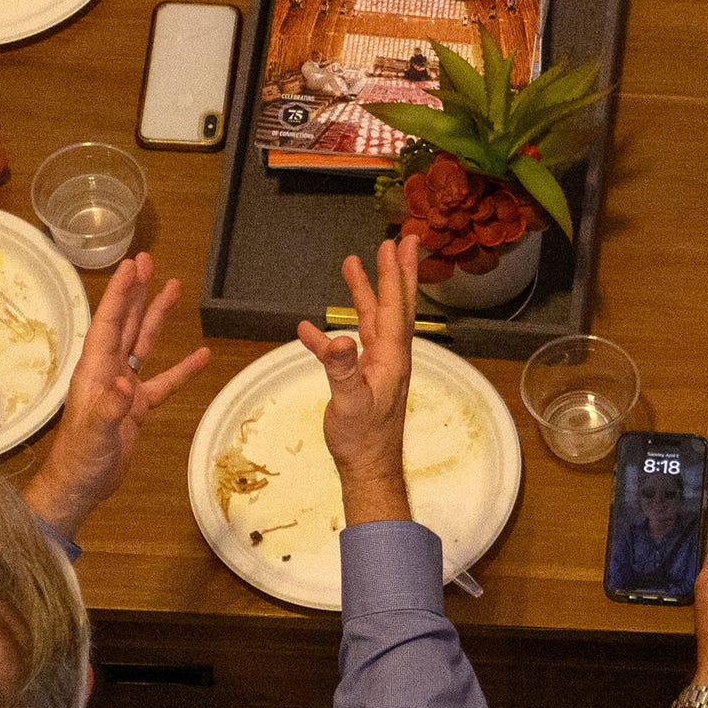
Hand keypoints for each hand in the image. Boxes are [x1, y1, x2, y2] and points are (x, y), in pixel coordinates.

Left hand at [26, 253, 205, 532]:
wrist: (80, 487)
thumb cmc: (81, 459)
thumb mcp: (94, 434)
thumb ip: (109, 408)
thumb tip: (127, 384)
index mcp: (95, 371)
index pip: (109, 323)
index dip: (122, 294)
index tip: (133, 266)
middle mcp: (108, 371)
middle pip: (125, 323)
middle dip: (137, 292)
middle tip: (148, 260)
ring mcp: (123, 388)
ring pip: (143, 343)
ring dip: (157, 317)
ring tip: (175, 288)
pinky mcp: (137, 407)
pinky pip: (162, 381)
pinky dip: (181, 368)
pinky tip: (202, 355)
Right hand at [297, 238, 416, 516]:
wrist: (367, 467)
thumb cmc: (363, 438)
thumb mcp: (350, 403)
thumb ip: (342, 371)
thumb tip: (338, 339)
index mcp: (391, 357)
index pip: (395, 307)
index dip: (394, 274)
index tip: (396, 244)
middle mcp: (389, 356)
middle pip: (394, 305)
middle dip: (395, 272)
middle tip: (399, 240)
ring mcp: (377, 366)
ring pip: (371, 320)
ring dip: (364, 293)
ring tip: (352, 264)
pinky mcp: (362, 378)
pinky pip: (345, 348)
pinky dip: (328, 337)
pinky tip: (307, 329)